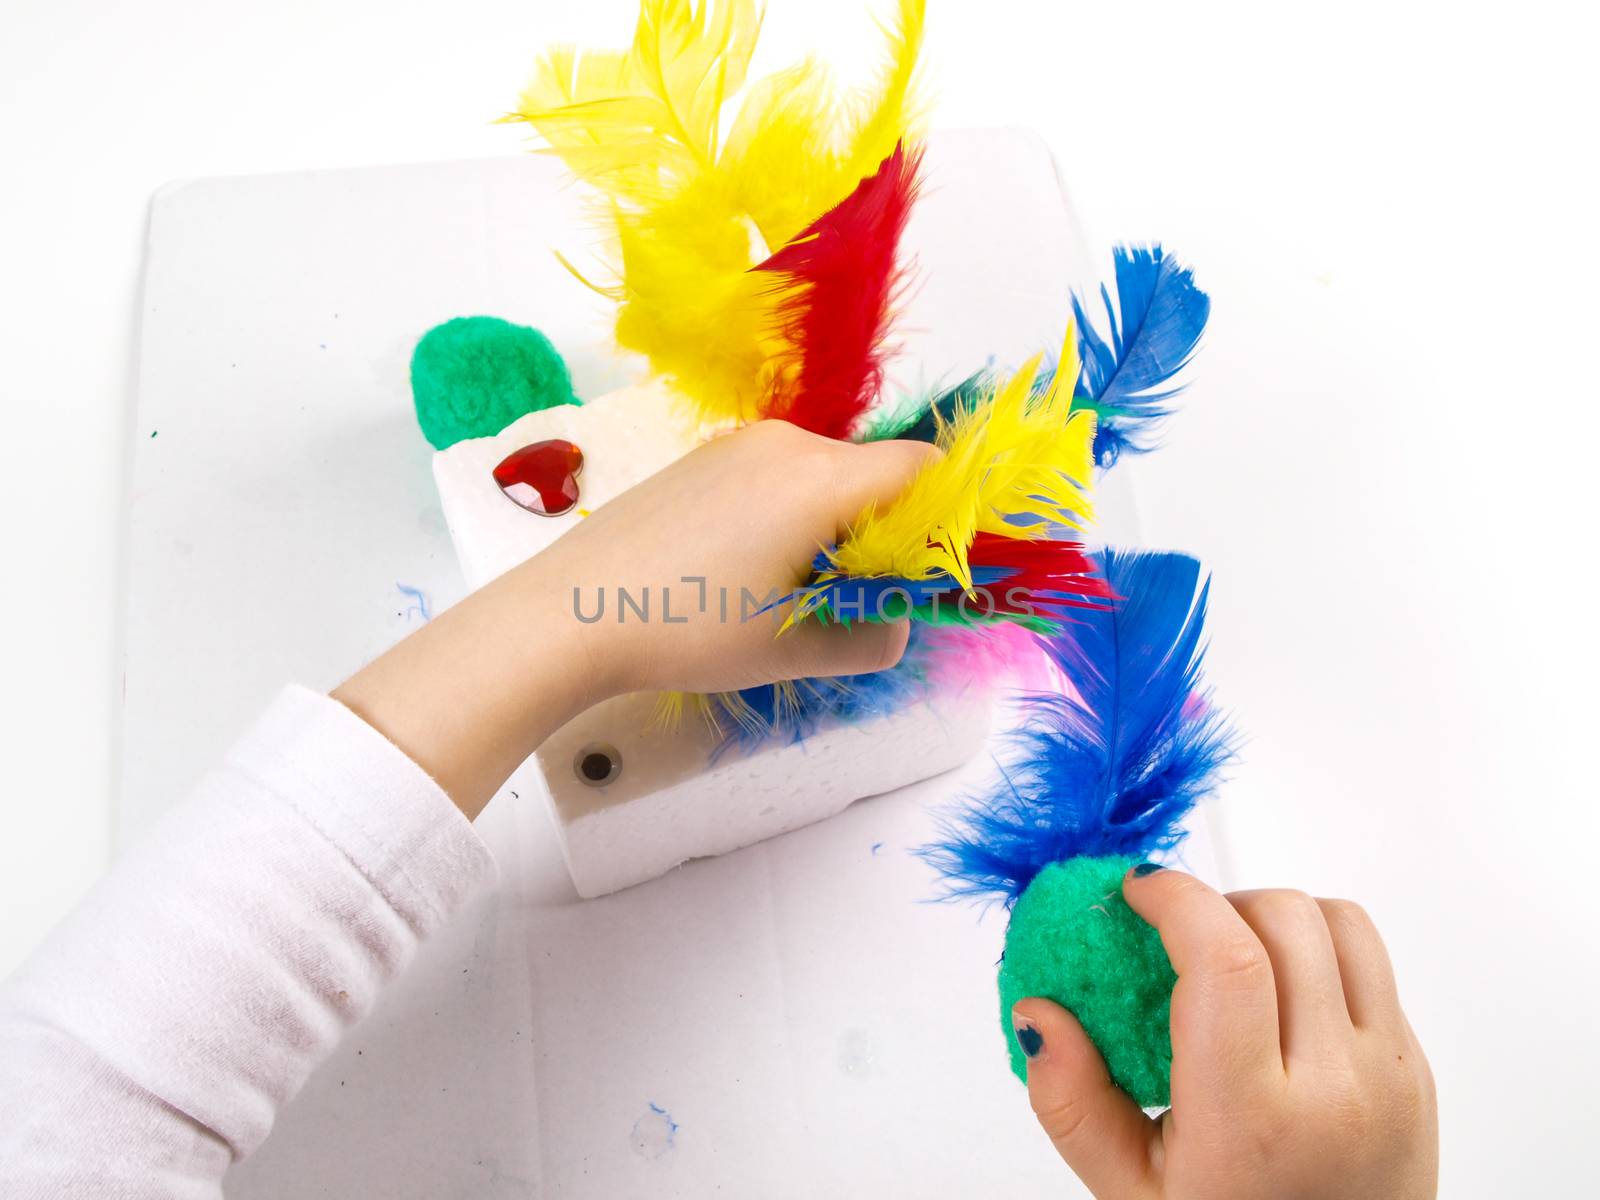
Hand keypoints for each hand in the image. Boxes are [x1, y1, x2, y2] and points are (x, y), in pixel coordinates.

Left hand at [532, 418, 935, 696]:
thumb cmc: (687, 628)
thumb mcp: (789, 650)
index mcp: (821, 479)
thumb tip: (896, 624)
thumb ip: (870, 639)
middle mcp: (786, 443)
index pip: (922, 467)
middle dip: (881, 530)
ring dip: (830, 524)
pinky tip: (743, 568)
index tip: (921, 570)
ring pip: (822, 473)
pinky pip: (777, 473)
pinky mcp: (703, 456)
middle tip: (853, 597)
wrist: (569, 610)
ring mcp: (738, 443)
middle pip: (872, 472)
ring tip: (788, 590)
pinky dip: (787, 512)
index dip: (941, 514)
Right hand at [1012, 867, 1437, 1199]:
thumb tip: (1037, 1015)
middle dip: (1217, 903)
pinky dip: (1318, 955)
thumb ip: (1072, 1105)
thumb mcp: (1131, 1193)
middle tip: (1174, 936)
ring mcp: (1390, 1076)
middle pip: (1283, 920)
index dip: (1176, 896)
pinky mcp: (1418, 1070)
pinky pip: (1372, 965)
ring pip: (1340, 923)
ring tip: (1232, 959)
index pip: (1226, 959)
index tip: (1137, 889)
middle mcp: (1337, 1089)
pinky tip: (1279, 1001)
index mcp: (1254, 1120)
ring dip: (1275, 918)